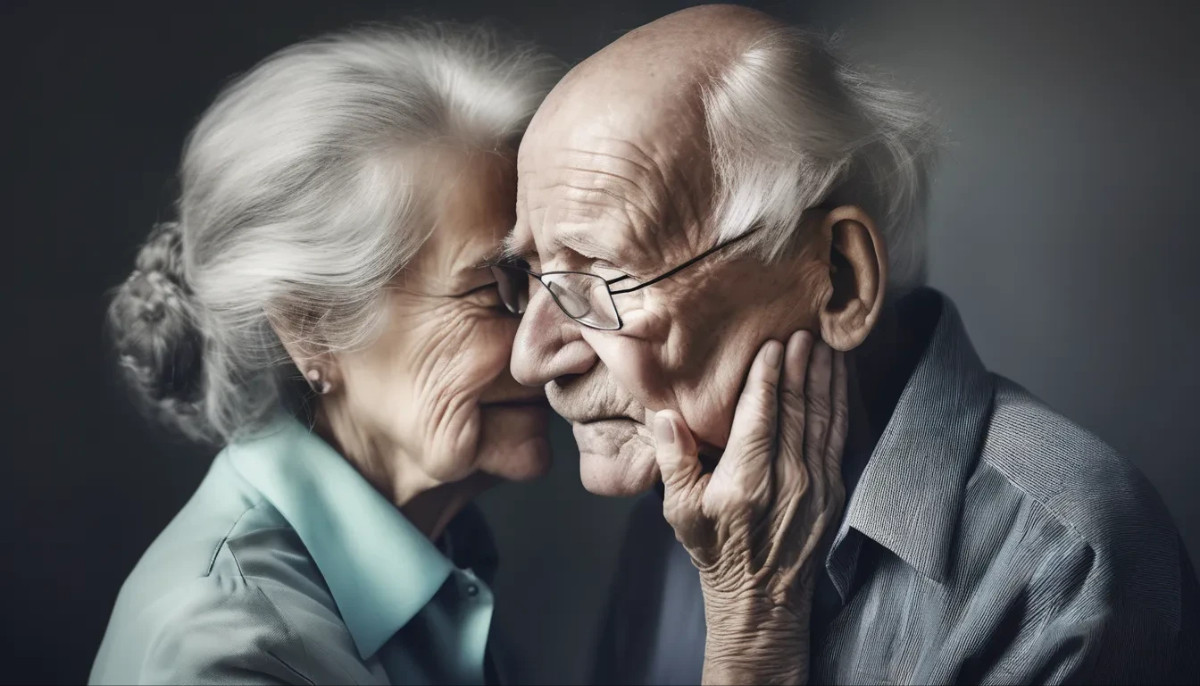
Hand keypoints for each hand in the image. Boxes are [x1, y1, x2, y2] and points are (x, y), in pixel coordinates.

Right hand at [652, 330, 847, 684]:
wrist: (761, 598)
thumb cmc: (716, 549)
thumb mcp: (680, 510)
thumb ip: (673, 460)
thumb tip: (666, 415)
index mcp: (747, 481)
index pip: (761, 416)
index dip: (767, 377)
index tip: (771, 344)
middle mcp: (788, 479)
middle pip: (797, 408)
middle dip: (801, 365)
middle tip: (803, 329)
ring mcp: (817, 484)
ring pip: (824, 417)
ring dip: (825, 377)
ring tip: (825, 343)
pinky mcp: (834, 489)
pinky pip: (839, 435)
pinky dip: (840, 403)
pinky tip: (838, 379)